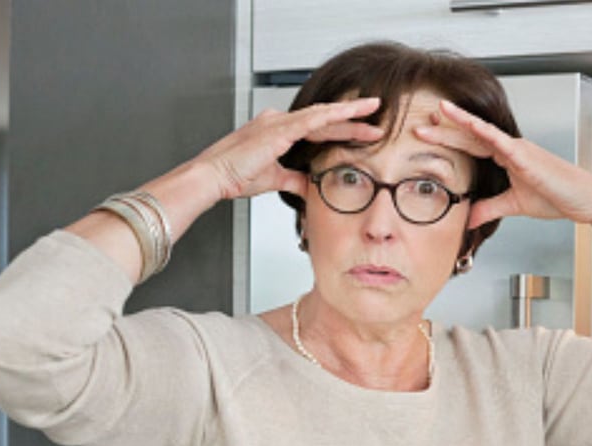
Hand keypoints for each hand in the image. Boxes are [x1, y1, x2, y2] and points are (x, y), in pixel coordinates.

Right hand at [193, 97, 385, 201]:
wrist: (213, 177)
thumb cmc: (235, 176)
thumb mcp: (274, 179)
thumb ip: (294, 180)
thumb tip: (311, 187)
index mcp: (277, 130)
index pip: (318, 128)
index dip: (342, 130)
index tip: (364, 132)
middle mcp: (278, 121)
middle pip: (324, 119)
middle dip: (352, 120)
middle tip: (378, 118)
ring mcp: (278, 122)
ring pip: (321, 114)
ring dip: (348, 114)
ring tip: (372, 111)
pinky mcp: (277, 130)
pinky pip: (310, 119)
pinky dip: (331, 116)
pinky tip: (348, 113)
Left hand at [414, 99, 591, 229]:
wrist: (584, 200)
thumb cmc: (557, 197)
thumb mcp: (514, 206)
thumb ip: (489, 208)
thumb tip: (469, 219)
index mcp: (508, 157)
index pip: (472, 146)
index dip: (450, 140)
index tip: (428, 135)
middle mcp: (511, 148)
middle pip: (471, 136)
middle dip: (445, 130)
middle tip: (420, 124)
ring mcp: (518, 149)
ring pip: (482, 132)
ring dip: (459, 123)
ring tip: (438, 113)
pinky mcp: (526, 155)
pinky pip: (500, 140)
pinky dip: (483, 132)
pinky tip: (468, 124)